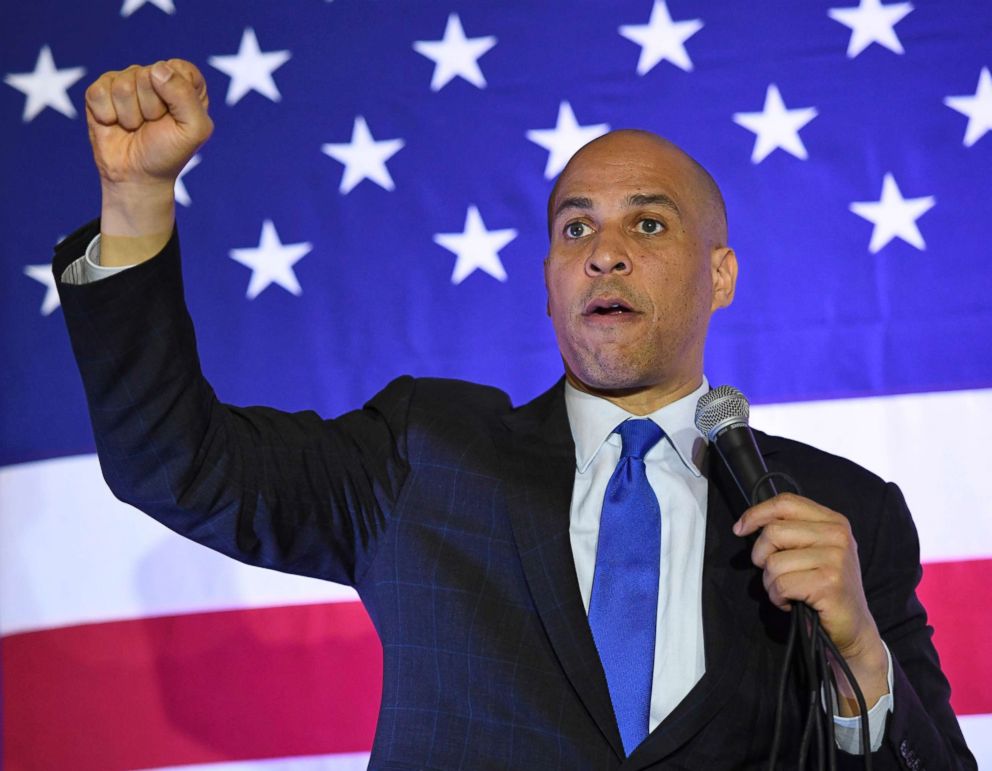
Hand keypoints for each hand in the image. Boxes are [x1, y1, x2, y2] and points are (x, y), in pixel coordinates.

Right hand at [85, 59, 211, 187]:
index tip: (177, 117)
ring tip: (136, 127)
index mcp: (185, 82)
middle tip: (153, 125)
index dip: (176, 95)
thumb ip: (186, 96)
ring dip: (130, 116)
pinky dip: (107, 115)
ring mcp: (126, 80)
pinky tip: (115, 124)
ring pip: (123, 86)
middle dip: (152, 108)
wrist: (137, 176)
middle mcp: (155, 76)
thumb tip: (157, 69)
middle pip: (149, 75)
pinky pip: (99, 92)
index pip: (179, 68)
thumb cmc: (169, 152)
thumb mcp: (194, 129)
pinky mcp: (100, 90)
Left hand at [734, 493, 888, 713]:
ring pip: (774, 562)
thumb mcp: (813, 551)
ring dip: (770, 582)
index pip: (786, 503)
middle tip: (773, 574)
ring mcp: (835, 558)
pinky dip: (778, 598)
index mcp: (833, 521)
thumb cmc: (825, 587)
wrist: (853, 627)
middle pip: (774, 532)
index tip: (740, 529)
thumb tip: (746, 524)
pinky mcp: (829, 583)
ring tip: (787, 592)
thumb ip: (791, 532)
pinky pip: (781, 584)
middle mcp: (837, 535)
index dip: (757, 513)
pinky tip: (792, 603)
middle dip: (761, 556)